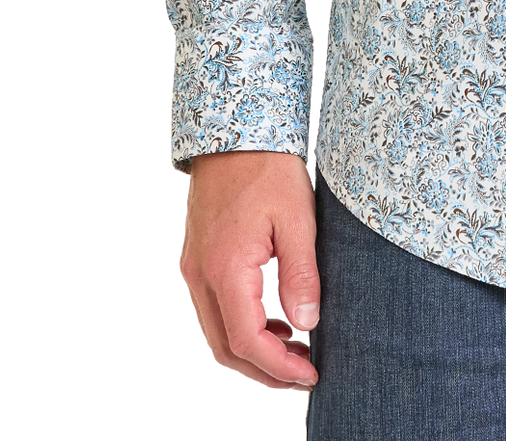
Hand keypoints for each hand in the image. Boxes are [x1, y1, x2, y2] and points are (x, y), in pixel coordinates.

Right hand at [178, 151, 320, 390]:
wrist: (234, 129)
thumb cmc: (268, 168)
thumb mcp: (297, 219)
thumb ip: (300, 276)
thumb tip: (306, 327)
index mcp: (226, 270)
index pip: (248, 341)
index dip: (279, 367)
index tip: (311, 375)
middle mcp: (200, 275)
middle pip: (225, 348)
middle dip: (263, 370)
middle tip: (303, 374)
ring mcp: (194, 267)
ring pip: (216, 331)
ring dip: (252, 349)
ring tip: (294, 349)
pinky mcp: (196, 257)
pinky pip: (213, 308)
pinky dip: (240, 325)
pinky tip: (272, 319)